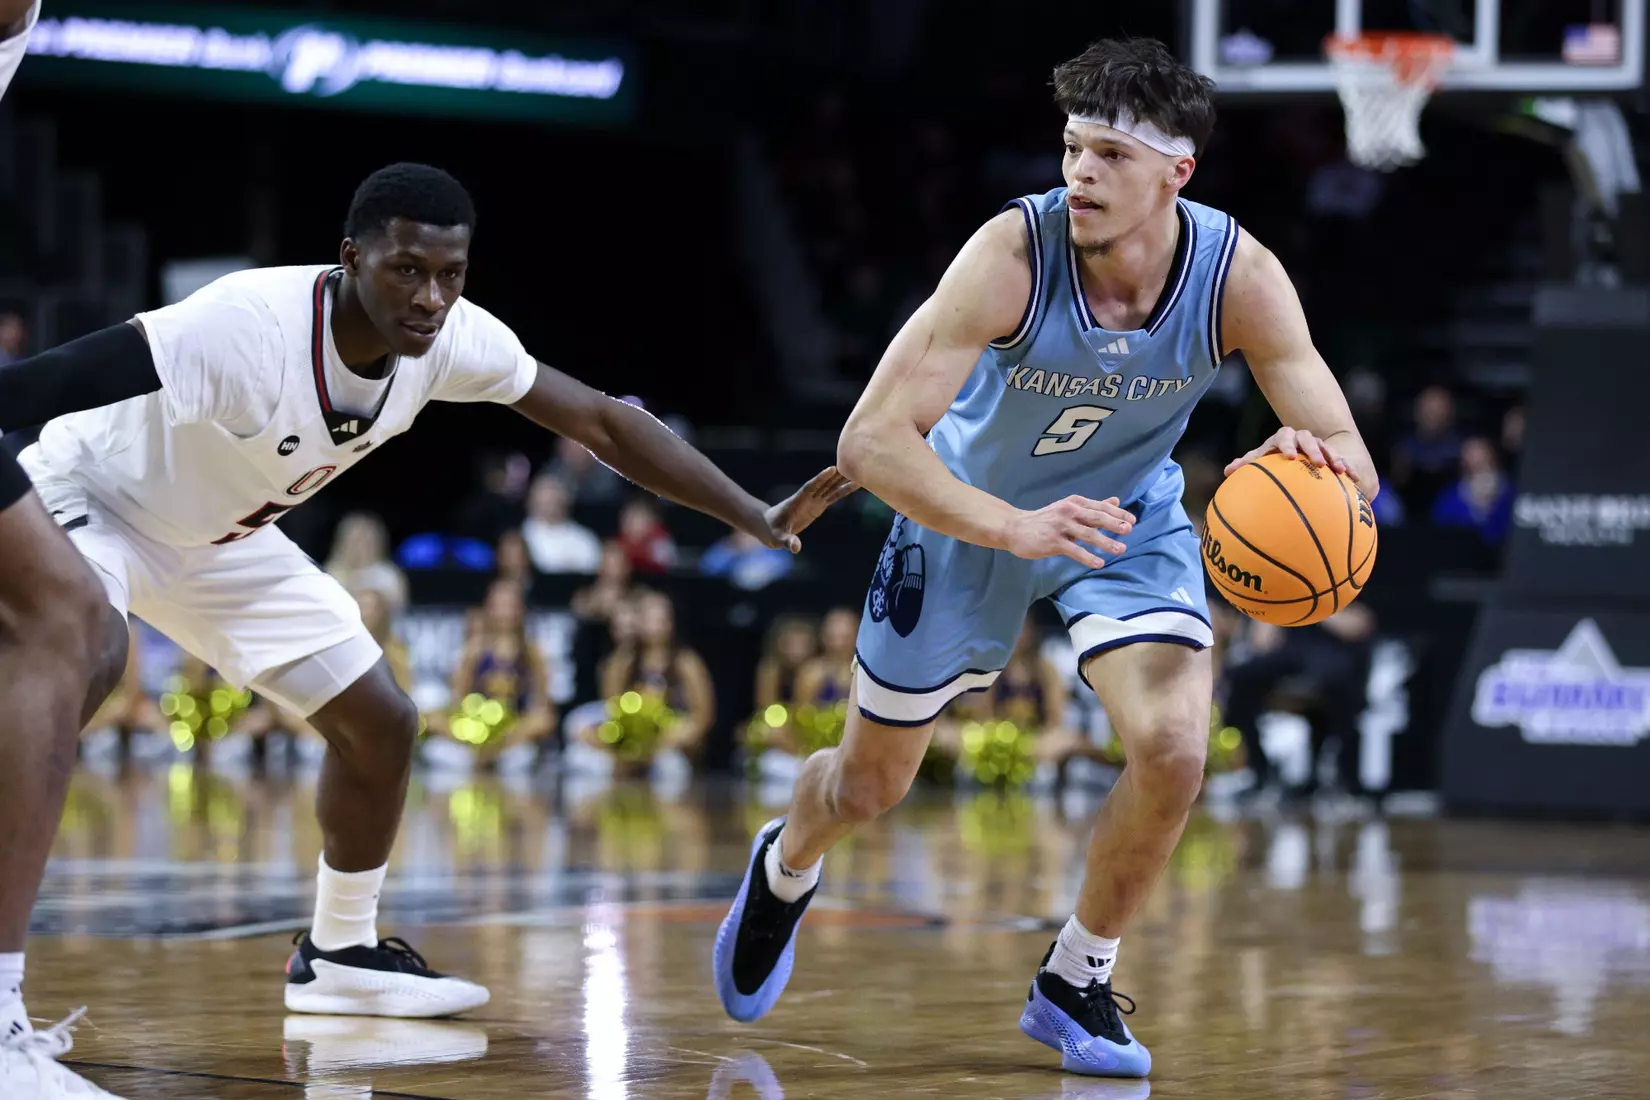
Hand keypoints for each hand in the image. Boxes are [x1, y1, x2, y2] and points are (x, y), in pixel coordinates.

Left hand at [759, 467, 857, 551]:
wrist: (769, 527)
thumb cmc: (772, 531)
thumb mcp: (778, 539)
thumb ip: (788, 542)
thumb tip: (796, 547)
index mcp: (797, 501)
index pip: (810, 487)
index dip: (821, 478)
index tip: (833, 468)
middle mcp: (807, 498)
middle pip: (824, 484)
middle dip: (837, 476)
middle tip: (853, 465)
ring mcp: (813, 501)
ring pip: (830, 488)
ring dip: (843, 480)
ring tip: (860, 473)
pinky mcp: (818, 506)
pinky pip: (833, 497)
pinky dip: (843, 491)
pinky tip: (855, 485)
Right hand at [1003, 495, 1134, 569]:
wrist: (1015, 527)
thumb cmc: (1044, 519)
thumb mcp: (1068, 508)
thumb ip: (1092, 507)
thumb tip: (1116, 501)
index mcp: (1075, 503)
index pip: (1100, 507)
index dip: (1117, 514)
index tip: (1132, 521)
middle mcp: (1069, 512)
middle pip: (1096, 517)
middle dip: (1114, 524)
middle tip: (1129, 530)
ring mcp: (1061, 527)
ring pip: (1088, 534)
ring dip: (1105, 542)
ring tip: (1120, 549)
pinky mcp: (1053, 542)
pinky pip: (1074, 550)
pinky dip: (1087, 556)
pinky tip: (1099, 563)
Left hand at [1225, 427, 1352, 480]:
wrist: (1292, 453)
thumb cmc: (1270, 460)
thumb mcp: (1259, 461)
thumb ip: (1246, 464)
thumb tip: (1227, 471)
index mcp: (1282, 438)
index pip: (1283, 436)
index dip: (1287, 444)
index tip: (1290, 457)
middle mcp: (1301, 439)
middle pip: (1309, 439)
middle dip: (1313, 449)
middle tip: (1317, 462)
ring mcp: (1317, 446)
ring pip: (1327, 448)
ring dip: (1334, 458)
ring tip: (1340, 470)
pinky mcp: (1330, 456)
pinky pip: (1341, 460)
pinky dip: (1348, 468)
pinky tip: (1355, 480)